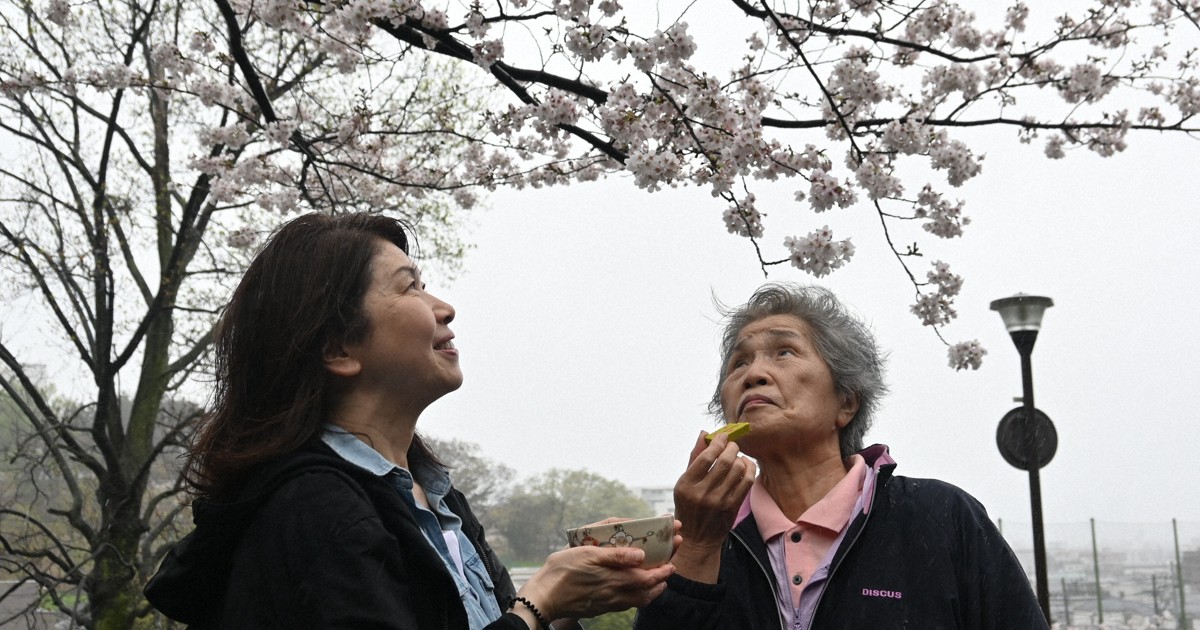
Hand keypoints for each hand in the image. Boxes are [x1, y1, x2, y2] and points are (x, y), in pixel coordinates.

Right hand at [515, 545, 674, 621]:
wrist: (543, 598)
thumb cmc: (561, 571)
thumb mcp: (587, 554)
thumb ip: (616, 555)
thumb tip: (641, 555)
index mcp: (615, 578)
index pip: (649, 576)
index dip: (664, 567)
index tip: (673, 558)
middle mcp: (616, 594)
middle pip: (648, 589)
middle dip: (663, 577)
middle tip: (670, 566)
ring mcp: (608, 603)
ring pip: (639, 600)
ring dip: (653, 590)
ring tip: (659, 581)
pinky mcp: (600, 608)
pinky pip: (627, 605)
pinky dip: (638, 598)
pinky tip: (635, 592)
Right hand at [671, 431, 755, 582]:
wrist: (697, 539)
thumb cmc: (689, 506)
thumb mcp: (684, 483)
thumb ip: (694, 457)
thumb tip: (704, 433)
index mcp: (686, 485)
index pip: (705, 457)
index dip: (717, 442)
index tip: (722, 436)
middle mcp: (702, 493)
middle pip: (724, 462)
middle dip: (731, 447)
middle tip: (732, 444)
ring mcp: (719, 502)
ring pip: (738, 470)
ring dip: (740, 458)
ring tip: (737, 456)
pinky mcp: (732, 508)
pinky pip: (747, 482)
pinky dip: (749, 469)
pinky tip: (745, 466)